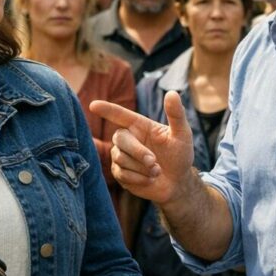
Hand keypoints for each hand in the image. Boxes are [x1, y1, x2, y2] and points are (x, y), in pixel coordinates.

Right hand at [89, 91, 193, 205]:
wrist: (177, 182)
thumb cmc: (180, 155)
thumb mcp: (182, 134)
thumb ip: (176, 115)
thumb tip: (172, 93)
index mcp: (140, 125)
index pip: (120, 115)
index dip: (107, 109)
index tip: (93, 105)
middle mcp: (128, 138)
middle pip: (119, 138)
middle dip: (137, 151)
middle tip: (155, 162)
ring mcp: (121, 156)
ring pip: (120, 158)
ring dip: (142, 167)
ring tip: (156, 171)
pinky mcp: (119, 173)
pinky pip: (122, 174)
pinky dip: (139, 178)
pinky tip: (149, 179)